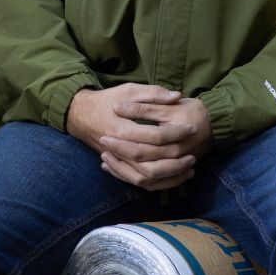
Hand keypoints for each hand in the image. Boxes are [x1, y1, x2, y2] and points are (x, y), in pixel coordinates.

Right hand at [66, 84, 207, 190]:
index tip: (192, 128)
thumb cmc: (107, 100)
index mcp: (122, 129)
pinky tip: (174, 177)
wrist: (81, 115)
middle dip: (176, 161)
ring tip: (189, 169)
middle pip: (151, 163)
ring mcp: (118, 160)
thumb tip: (176, 96)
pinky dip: (157, 183)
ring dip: (169, 176)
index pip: (155, 136)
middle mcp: (119, 149)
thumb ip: (153, 93)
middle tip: (194, 155)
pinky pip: (139, 182)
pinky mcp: (119, 166)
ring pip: (146, 177)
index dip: (176, 133)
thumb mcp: (129, 90)